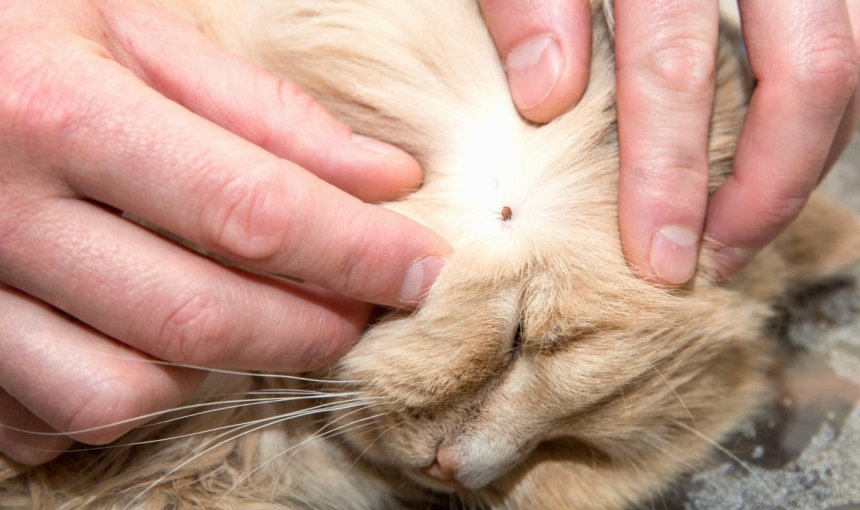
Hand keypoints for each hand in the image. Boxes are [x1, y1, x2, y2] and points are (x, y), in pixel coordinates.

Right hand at [0, 0, 449, 464]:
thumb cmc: (22, 42)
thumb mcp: (132, 35)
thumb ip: (263, 112)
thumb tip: (386, 180)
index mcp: (59, 111)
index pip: (249, 209)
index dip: (354, 252)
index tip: (422, 270)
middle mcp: (1, 216)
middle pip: (201, 317)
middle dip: (311, 328)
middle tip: (359, 307)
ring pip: (127, 391)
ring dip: (215, 370)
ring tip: (240, 312)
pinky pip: (58, 419)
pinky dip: (129, 394)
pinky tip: (150, 340)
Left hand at [481, 0, 859, 283]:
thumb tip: (549, 95)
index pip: (674, 57)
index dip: (667, 168)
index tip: (656, 254)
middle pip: (810, 64)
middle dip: (769, 184)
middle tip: (718, 259)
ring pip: (845, 54)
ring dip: (804, 153)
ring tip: (745, 225)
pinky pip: (841, 35)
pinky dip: (812, 107)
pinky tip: (769, 153)